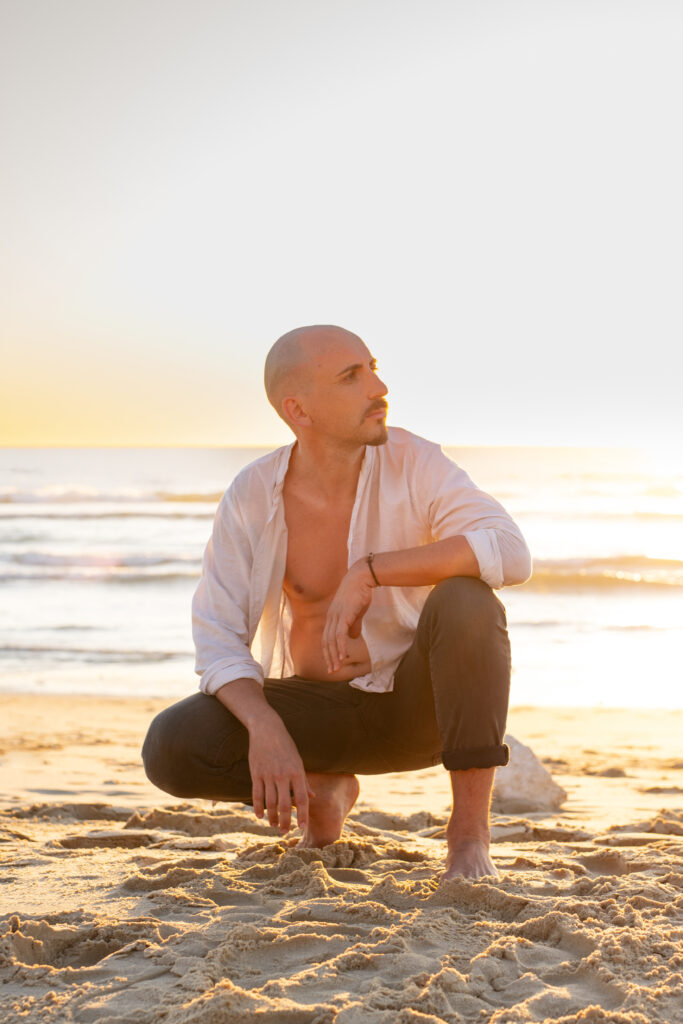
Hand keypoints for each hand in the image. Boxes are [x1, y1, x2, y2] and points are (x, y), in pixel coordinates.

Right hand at [248, 715, 314, 834]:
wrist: (267, 729)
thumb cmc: (286, 745)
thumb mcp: (298, 761)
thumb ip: (304, 781)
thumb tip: (312, 797)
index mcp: (296, 772)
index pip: (301, 799)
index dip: (302, 815)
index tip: (301, 827)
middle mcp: (283, 775)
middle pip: (284, 805)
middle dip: (285, 821)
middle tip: (285, 832)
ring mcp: (268, 775)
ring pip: (270, 803)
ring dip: (271, 817)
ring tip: (273, 826)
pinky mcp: (256, 773)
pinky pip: (257, 795)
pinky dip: (258, 807)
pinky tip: (260, 816)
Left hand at [322, 560, 375, 673]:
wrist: (362, 578)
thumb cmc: (360, 593)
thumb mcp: (356, 612)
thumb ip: (353, 625)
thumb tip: (353, 637)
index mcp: (332, 617)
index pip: (326, 638)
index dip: (328, 652)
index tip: (331, 663)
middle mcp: (331, 617)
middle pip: (326, 642)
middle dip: (328, 658)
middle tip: (331, 671)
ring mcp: (336, 616)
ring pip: (331, 641)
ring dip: (333, 656)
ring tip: (336, 668)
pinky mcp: (344, 615)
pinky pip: (340, 635)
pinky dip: (340, 647)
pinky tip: (342, 657)